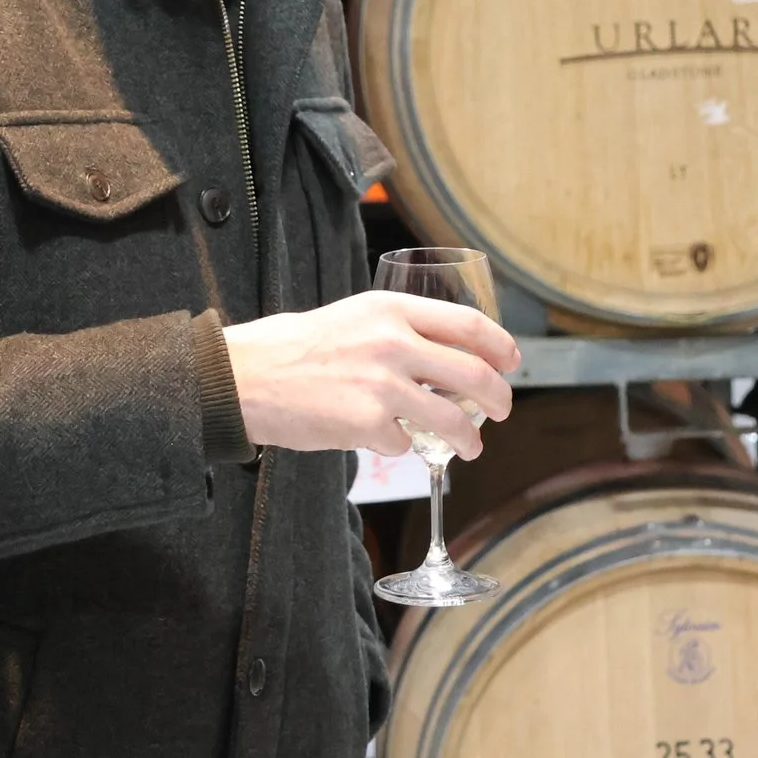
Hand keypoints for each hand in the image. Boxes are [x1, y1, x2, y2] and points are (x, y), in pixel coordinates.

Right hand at [222, 291, 519, 460]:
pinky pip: (405, 443)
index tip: (512, 361)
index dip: (500, 345)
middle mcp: (394, 342)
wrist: (246, 376)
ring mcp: (383, 385)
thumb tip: (448, 358)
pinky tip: (383, 439)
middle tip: (501, 410)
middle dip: (498, 398)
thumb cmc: (296, 347)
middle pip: (474, 373)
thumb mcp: (355, 318)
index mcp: (392, 309)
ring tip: (471, 449)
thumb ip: (400, 331)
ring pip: (452, 419)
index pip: (469, 324)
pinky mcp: (368, 424)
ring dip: (470, 439)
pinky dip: (401, 446)